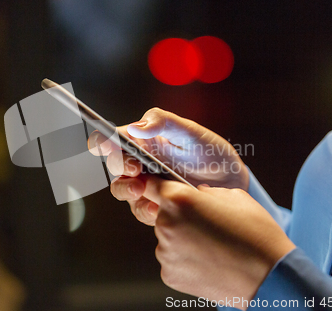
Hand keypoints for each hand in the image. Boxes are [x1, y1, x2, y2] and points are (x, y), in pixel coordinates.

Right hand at [88, 108, 248, 224]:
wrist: (230, 183)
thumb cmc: (209, 151)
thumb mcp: (191, 132)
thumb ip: (164, 122)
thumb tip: (136, 127)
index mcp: (141, 140)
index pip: (111, 138)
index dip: (101, 140)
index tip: (106, 143)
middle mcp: (138, 162)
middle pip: (114, 164)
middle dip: (120, 166)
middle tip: (135, 169)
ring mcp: (144, 185)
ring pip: (122, 189)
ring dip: (128, 189)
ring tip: (142, 189)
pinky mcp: (154, 205)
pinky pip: (141, 209)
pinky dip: (147, 208)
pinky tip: (159, 207)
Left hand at [154, 179, 294, 309]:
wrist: (269, 277)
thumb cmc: (256, 233)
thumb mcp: (235, 196)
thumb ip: (207, 192)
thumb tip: (198, 193)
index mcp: (178, 199)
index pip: (151, 185)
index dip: (157, 186)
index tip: (162, 190)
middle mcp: (165, 224)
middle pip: (162, 214)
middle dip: (179, 216)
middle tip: (206, 224)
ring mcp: (165, 252)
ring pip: (167, 239)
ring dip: (182, 239)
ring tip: (212, 245)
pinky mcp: (169, 275)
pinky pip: (173, 260)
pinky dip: (186, 260)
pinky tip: (209, 261)